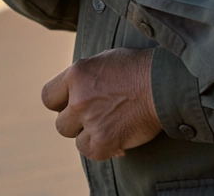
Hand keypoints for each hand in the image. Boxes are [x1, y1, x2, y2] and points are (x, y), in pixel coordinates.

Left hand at [42, 48, 160, 159]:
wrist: (165, 83)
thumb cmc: (139, 68)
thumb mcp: (105, 60)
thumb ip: (85, 76)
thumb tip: (74, 90)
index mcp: (76, 74)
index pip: (48, 98)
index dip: (60, 104)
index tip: (72, 105)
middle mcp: (79, 98)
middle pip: (61, 123)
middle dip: (77, 122)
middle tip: (97, 117)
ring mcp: (92, 120)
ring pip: (76, 139)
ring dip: (90, 136)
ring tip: (110, 127)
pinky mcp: (106, 140)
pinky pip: (92, 153)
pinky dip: (104, 149)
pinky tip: (117, 141)